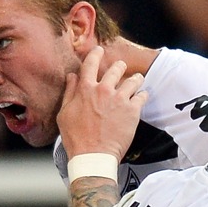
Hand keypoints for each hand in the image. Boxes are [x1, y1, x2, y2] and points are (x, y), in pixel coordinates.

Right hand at [57, 45, 147, 161]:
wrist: (93, 156)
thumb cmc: (76, 138)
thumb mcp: (64, 114)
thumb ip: (69, 92)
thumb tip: (72, 76)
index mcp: (85, 89)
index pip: (91, 63)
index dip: (96, 54)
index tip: (99, 50)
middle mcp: (103, 90)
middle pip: (116, 67)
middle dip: (120, 66)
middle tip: (121, 68)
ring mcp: (119, 99)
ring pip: (133, 79)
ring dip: (135, 79)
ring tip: (137, 81)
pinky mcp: (133, 110)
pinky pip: (143, 96)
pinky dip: (142, 95)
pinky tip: (141, 97)